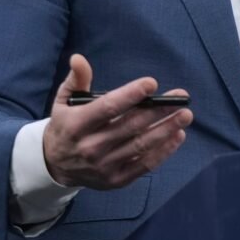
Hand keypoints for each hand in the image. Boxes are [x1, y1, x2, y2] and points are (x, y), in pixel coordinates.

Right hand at [42, 54, 192, 188]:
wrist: (54, 166)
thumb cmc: (65, 126)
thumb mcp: (63, 101)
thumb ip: (76, 80)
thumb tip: (79, 58)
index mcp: (77, 124)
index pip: (107, 107)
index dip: (130, 95)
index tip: (151, 83)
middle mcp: (91, 147)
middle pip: (130, 126)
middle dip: (158, 110)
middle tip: (181, 97)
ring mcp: (104, 166)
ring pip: (141, 146)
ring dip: (166, 130)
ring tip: (185, 115)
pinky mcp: (115, 180)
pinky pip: (144, 166)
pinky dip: (163, 152)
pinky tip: (177, 136)